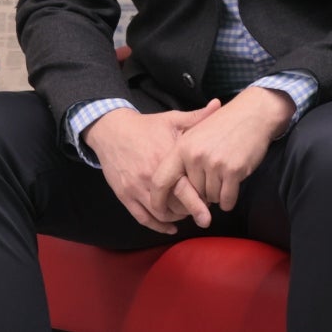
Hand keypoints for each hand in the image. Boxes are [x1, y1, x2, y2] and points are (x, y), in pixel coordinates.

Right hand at [85, 101, 221, 233]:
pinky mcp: (125, 195)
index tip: (212, 201)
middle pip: (177, 204)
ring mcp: (137, 188)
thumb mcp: (172, 119)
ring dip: (177, 217)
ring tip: (187, 213)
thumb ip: (197, 117)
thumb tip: (218, 104)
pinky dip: (158, 226)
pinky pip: (143, 218)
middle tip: (203, 209)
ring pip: (161, 214)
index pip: (189, 187)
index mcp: (166, 158)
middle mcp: (151, 176)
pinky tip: (170, 227)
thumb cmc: (146, 126)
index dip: (203, 198)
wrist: (112, 130)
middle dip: (193, 210)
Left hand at [149, 88, 294, 218]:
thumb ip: (182, 157)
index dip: (158, 201)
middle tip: (212, 179)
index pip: (160, 181)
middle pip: (191, 193)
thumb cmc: (223, 124)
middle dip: (201, 193)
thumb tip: (172, 188)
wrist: (253, 113)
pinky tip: (233, 183)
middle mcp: (195, 156)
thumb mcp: (195, 133)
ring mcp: (215, 163)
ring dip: (217, 193)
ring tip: (224, 174)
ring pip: (210, 198)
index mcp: (182, 147)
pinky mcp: (233, 171)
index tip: (161, 212)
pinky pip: (226, 200)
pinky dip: (229, 199)